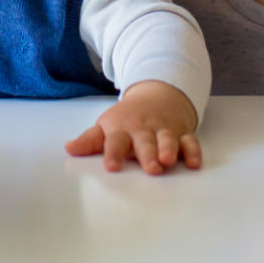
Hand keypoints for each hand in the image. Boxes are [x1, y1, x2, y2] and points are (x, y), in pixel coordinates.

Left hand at [64, 80, 201, 175]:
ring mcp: (163, 130)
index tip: (111, 167)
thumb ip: (90, 140)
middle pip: (144, 142)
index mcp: (121, 129)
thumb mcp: (107, 125)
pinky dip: (193, 151)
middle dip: (147, 154)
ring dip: (169, 149)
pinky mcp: (181, 132)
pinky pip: (189, 141)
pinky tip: (194, 163)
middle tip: (150, 168)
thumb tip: (69, 149)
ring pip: (167, 139)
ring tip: (168, 161)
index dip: (113, 153)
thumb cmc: (128, 117)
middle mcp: (143, 130)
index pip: (115, 141)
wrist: (158, 93)